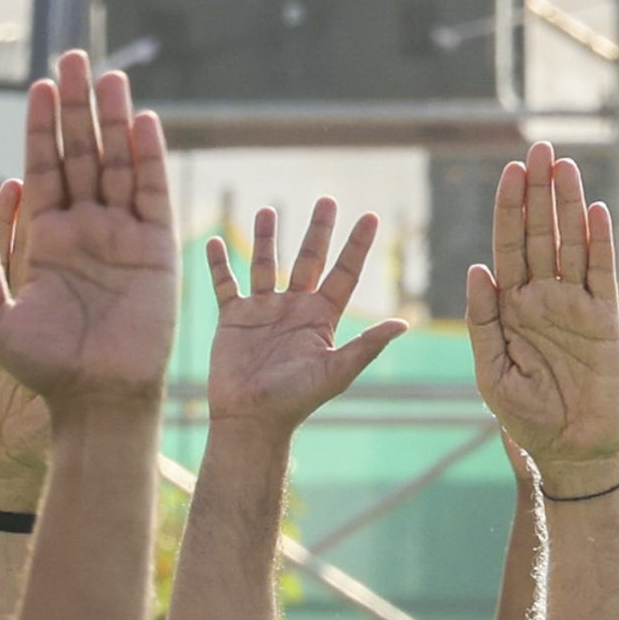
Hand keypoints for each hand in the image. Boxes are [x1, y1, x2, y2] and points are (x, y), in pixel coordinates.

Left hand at [0, 54, 179, 410]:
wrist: (99, 400)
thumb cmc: (46, 369)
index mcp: (45, 239)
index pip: (42, 168)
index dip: (41, 127)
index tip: (40, 85)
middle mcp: (84, 228)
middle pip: (80, 153)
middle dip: (77, 107)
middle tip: (75, 58)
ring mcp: (121, 235)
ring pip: (116, 163)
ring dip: (114, 120)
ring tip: (110, 76)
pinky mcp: (155, 249)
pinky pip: (152, 194)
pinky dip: (148, 157)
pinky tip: (144, 121)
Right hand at [205, 198, 398, 436]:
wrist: (252, 419)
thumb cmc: (297, 400)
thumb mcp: (337, 371)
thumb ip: (367, 345)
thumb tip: (403, 324)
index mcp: (321, 318)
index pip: (344, 273)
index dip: (357, 246)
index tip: (371, 217)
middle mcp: (294, 308)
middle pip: (309, 259)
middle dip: (318, 230)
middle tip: (327, 199)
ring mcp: (263, 310)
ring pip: (265, 263)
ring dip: (265, 238)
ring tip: (268, 210)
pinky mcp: (233, 318)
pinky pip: (225, 283)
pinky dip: (218, 263)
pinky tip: (215, 240)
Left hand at [465, 144, 618, 476]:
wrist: (570, 450)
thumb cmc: (526, 417)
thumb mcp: (490, 370)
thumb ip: (481, 320)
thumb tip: (475, 268)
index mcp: (510, 306)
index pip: (506, 245)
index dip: (508, 207)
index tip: (509, 170)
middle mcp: (543, 297)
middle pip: (538, 232)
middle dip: (538, 190)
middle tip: (539, 148)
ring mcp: (575, 304)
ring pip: (571, 242)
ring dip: (568, 203)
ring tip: (564, 164)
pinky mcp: (605, 319)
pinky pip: (602, 273)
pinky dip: (600, 242)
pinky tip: (596, 210)